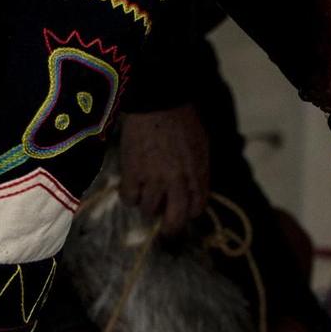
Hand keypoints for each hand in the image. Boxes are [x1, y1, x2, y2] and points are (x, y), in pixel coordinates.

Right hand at [120, 106, 209, 232]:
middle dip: (170, 228)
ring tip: (146, 195)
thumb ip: (199, 170)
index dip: (190, 212)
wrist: (157, 102)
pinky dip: (130, 197)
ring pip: (149, 210)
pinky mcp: (133, 173)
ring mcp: (154, 179)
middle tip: (165, 229)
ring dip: (148, 206)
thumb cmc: (183, 120)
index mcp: (198, 174)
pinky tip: (132, 188)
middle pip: (175, 220)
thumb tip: (194, 190)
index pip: (197, 207)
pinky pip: (129, 199)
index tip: (184, 210)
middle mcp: (178, 182)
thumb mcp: (201, 146)